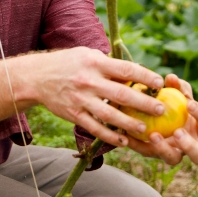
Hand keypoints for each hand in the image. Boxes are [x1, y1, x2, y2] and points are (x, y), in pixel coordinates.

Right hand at [18, 47, 168, 147]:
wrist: (36, 76)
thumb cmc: (67, 63)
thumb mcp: (87, 55)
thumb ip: (109, 64)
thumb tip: (136, 72)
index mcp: (95, 62)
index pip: (125, 70)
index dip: (145, 76)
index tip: (160, 83)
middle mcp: (88, 81)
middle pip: (121, 94)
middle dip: (143, 103)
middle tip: (161, 109)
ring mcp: (80, 99)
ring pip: (109, 115)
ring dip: (129, 123)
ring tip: (144, 129)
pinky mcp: (73, 114)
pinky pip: (94, 127)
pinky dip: (109, 136)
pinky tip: (123, 141)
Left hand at [124, 74, 197, 165]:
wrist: (155, 114)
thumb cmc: (174, 102)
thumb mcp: (177, 94)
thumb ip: (177, 87)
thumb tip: (171, 78)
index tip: (189, 104)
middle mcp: (192, 146)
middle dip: (190, 146)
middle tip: (178, 132)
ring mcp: (174, 154)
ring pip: (173, 159)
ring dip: (164, 149)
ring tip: (154, 135)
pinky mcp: (154, 155)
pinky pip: (146, 152)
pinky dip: (137, 144)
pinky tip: (128, 135)